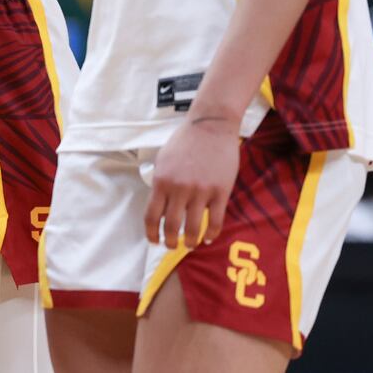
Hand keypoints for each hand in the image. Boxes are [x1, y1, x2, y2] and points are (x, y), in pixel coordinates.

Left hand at [144, 116, 240, 248]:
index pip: (151, 215)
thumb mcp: (163, 160)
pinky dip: (211, 234)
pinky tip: (208, 237)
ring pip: (193, 228)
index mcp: (161, 181)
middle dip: (170, 241)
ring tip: (189, 245)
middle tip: (171, 246)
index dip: (151, 233)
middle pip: (171, 225)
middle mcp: (179, 189)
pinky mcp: (220, 192)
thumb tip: (159, 205)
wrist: (210, 126)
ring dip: (189, 242)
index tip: (154, 241)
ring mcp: (200, 191)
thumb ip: (160, 182)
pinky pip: (215, 221)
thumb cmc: (185, 141)